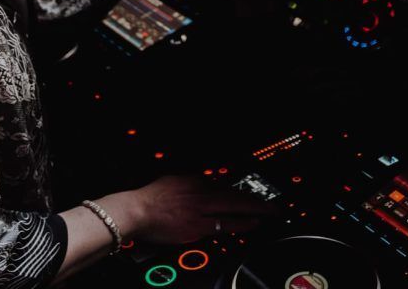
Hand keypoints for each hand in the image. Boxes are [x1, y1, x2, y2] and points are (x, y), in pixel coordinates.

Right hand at [106, 175, 272, 244]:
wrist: (136, 211)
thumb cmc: (149, 198)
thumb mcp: (172, 180)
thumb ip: (189, 183)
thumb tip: (203, 183)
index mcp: (194, 180)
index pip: (223, 184)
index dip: (239, 191)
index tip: (249, 193)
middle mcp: (201, 193)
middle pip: (234, 194)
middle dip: (255, 199)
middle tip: (271, 203)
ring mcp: (200, 210)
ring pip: (233, 207)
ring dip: (254, 210)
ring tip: (268, 213)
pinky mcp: (197, 227)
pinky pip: (224, 225)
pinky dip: (241, 223)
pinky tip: (252, 224)